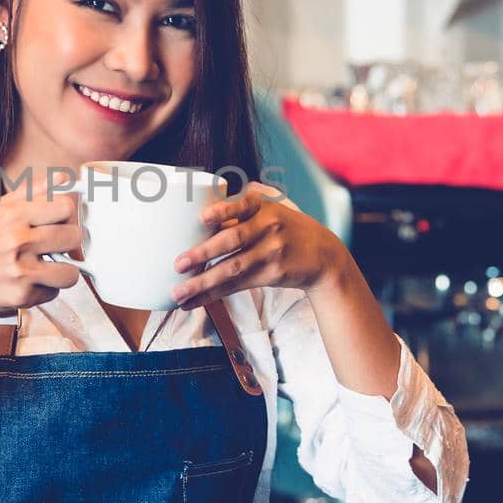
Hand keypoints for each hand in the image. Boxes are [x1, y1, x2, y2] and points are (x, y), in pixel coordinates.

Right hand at [0, 177, 83, 319]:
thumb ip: (31, 191)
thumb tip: (65, 178)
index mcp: (12, 215)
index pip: (65, 206)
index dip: (67, 213)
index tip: (61, 219)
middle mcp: (17, 242)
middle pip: (73, 237)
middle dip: (69, 241)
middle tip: (57, 244)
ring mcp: (21, 271)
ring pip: (71, 272)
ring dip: (63, 270)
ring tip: (49, 266)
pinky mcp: (22, 296)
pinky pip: (54, 292)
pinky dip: (45, 289)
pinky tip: (29, 281)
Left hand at [170, 183, 338, 308]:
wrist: (324, 256)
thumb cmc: (288, 229)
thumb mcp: (275, 208)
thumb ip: (246, 204)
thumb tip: (207, 201)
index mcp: (264, 206)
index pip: (242, 205)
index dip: (222, 211)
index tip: (203, 217)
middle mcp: (269, 227)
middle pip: (232, 240)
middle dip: (203, 253)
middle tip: (178, 263)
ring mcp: (272, 252)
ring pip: (232, 269)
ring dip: (202, 282)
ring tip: (178, 292)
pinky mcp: (272, 274)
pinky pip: (237, 286)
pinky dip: (213, 295)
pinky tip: (193, 301)